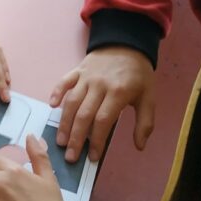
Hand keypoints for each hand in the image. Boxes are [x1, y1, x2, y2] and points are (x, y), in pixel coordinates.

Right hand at [49, 46, 155, 163]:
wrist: (126, 43)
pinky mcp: (77, 70)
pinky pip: (64, 81)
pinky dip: (56, 92)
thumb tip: (139, 146)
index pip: (103, 120)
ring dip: (64, 123)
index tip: (93, 157)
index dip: (97, 140)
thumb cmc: (138, 74)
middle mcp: (99, 85)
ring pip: (71, 102)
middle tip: (70, 157)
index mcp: (118, 92)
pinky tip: (51, 105)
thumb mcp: (149, 97)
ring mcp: (86, 77)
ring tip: (61, 141)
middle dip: (76, 138)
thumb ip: (145, 122)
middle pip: (84, 114)